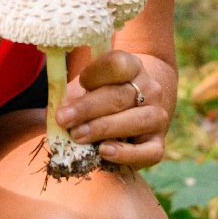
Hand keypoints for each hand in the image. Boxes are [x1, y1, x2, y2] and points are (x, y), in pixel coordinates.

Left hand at [55, 50, 169, 168]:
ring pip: (135, 121)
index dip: (96, 73)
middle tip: (64, 119)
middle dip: (88, 108)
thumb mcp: (87, 87)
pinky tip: (104, 151)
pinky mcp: (158, 144)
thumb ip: (73, 96)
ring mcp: (157, 117)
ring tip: (78, 136)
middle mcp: (150, 89)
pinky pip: (148, 152)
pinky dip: (126, 154)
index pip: (117, 64)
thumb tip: (59, 113)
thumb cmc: (102, 95)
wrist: (135, 109)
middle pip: (120, 96)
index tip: (80, 83)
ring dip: (103, 128)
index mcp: (132, 67)